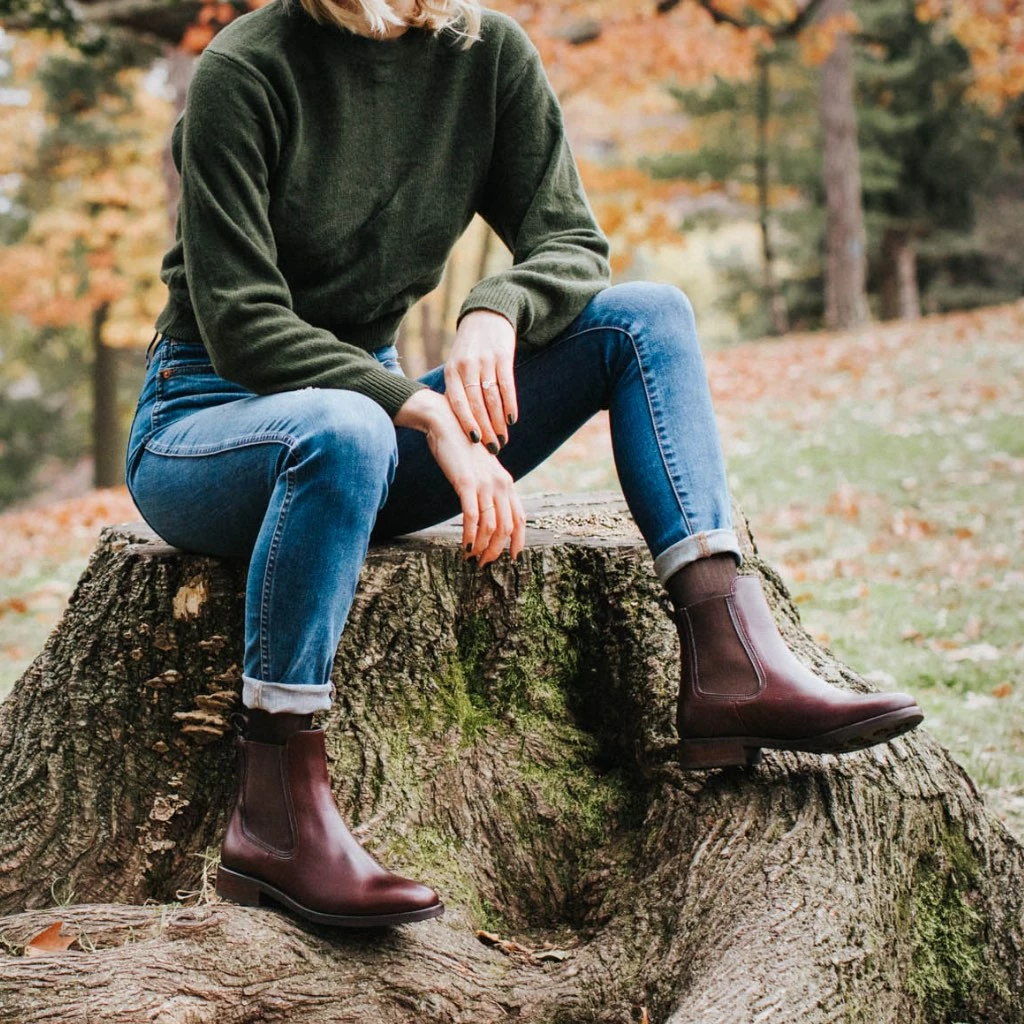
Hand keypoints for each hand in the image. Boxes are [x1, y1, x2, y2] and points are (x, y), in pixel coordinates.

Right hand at [394, 390, 525, 564]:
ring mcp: (485, 484)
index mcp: (506, 483)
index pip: (520, 518)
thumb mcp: (480, 470)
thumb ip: (488, 488)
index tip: (512, 558)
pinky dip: (470, 535)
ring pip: (491, 526)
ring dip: (482, 547)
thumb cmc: (460, 448)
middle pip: (506, 527)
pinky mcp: (466, 483)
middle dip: (496, 550)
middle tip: (484, 564)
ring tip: (471, 557)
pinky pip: (472, 516)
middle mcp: (501, 484)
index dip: (518, 541)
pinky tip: (465, 546)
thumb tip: (487, 511)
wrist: (446, 422)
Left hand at [444, 310, 517, 452]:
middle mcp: (466, 367)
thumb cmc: (469, 349)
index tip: (474, 442)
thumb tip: (458, 423)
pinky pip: (507, 385)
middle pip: (476, 404)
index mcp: (452, 372)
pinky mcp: (502, 356)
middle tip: (492, 448)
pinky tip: (512, 420)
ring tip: (503, 439)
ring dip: (498, 421)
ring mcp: (485, 361)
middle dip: (485, 429)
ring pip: (492, 398)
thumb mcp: (456, 366)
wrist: (486, 316)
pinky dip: (510, 404)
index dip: (466, 422)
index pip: (458, 402)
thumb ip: (457, 390)